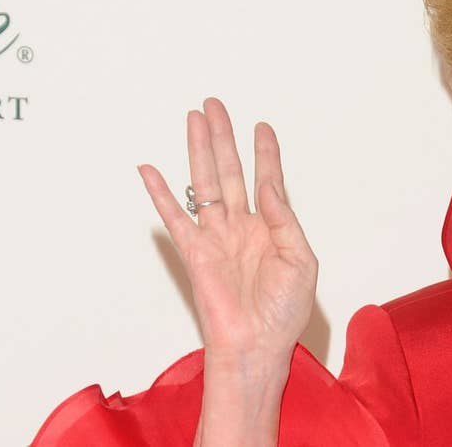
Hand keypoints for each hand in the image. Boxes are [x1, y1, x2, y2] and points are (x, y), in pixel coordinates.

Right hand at [138, 98, 318, 360]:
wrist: (258, 346)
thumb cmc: (283, 312)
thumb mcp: (301, 260)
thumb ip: (285, 219)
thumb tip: (268, 184)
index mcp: (271, 228)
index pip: (267, 180)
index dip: (266, 153)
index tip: (263, 126)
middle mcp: (242, 227)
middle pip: (230, 170)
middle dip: (223, 137)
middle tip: (216, 105)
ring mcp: (216, 236)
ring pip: (205, 182)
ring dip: (198, 150)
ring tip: (195, 118)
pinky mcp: (195, 252)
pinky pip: (174, 218)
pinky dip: (160, 194)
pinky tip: (150, 170)